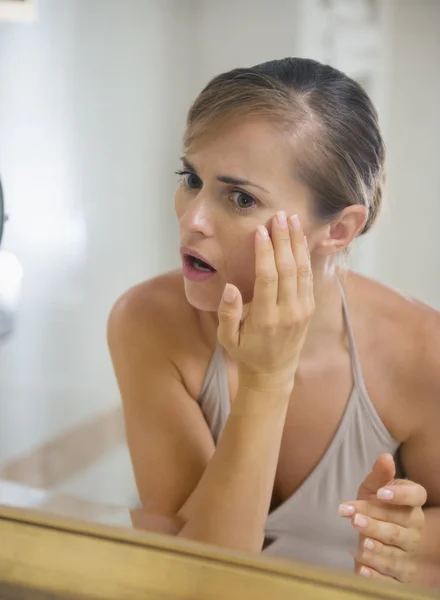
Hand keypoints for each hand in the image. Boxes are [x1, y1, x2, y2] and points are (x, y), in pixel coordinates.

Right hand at [217, 212, 313, 391]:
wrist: (273, 373)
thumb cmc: (246, 354)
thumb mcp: (228, 339)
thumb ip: (228, 314)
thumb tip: (231, 288)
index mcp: (266, 318)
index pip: (268, 279)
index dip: (265, 253)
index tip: (261, 232)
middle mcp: (288, 312)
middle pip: (288, 269)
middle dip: (284, 240)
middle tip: (279, 216)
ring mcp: (302, 310)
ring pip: (302, 270)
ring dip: (297, 243)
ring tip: (292, 220)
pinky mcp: (309, 308)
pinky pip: (308, 278)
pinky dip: (305, 256)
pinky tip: (300, 239)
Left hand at [339, 453, 426, 582]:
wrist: (374, 537)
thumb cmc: (374, 508)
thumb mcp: (372, 489)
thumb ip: (379, 475)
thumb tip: (385, 457)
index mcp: (412, 506)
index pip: (416, 497)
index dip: (401, 495)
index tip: (381, 492)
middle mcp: (414, 531)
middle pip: (399, 529)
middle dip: (375, 523)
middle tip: (354, 518)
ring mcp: (407, 555)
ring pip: (395, 554)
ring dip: (377, 549)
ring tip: (361, 543)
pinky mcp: (398, 575)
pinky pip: (390, 579)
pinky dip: (376, 576)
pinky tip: (362, 570)